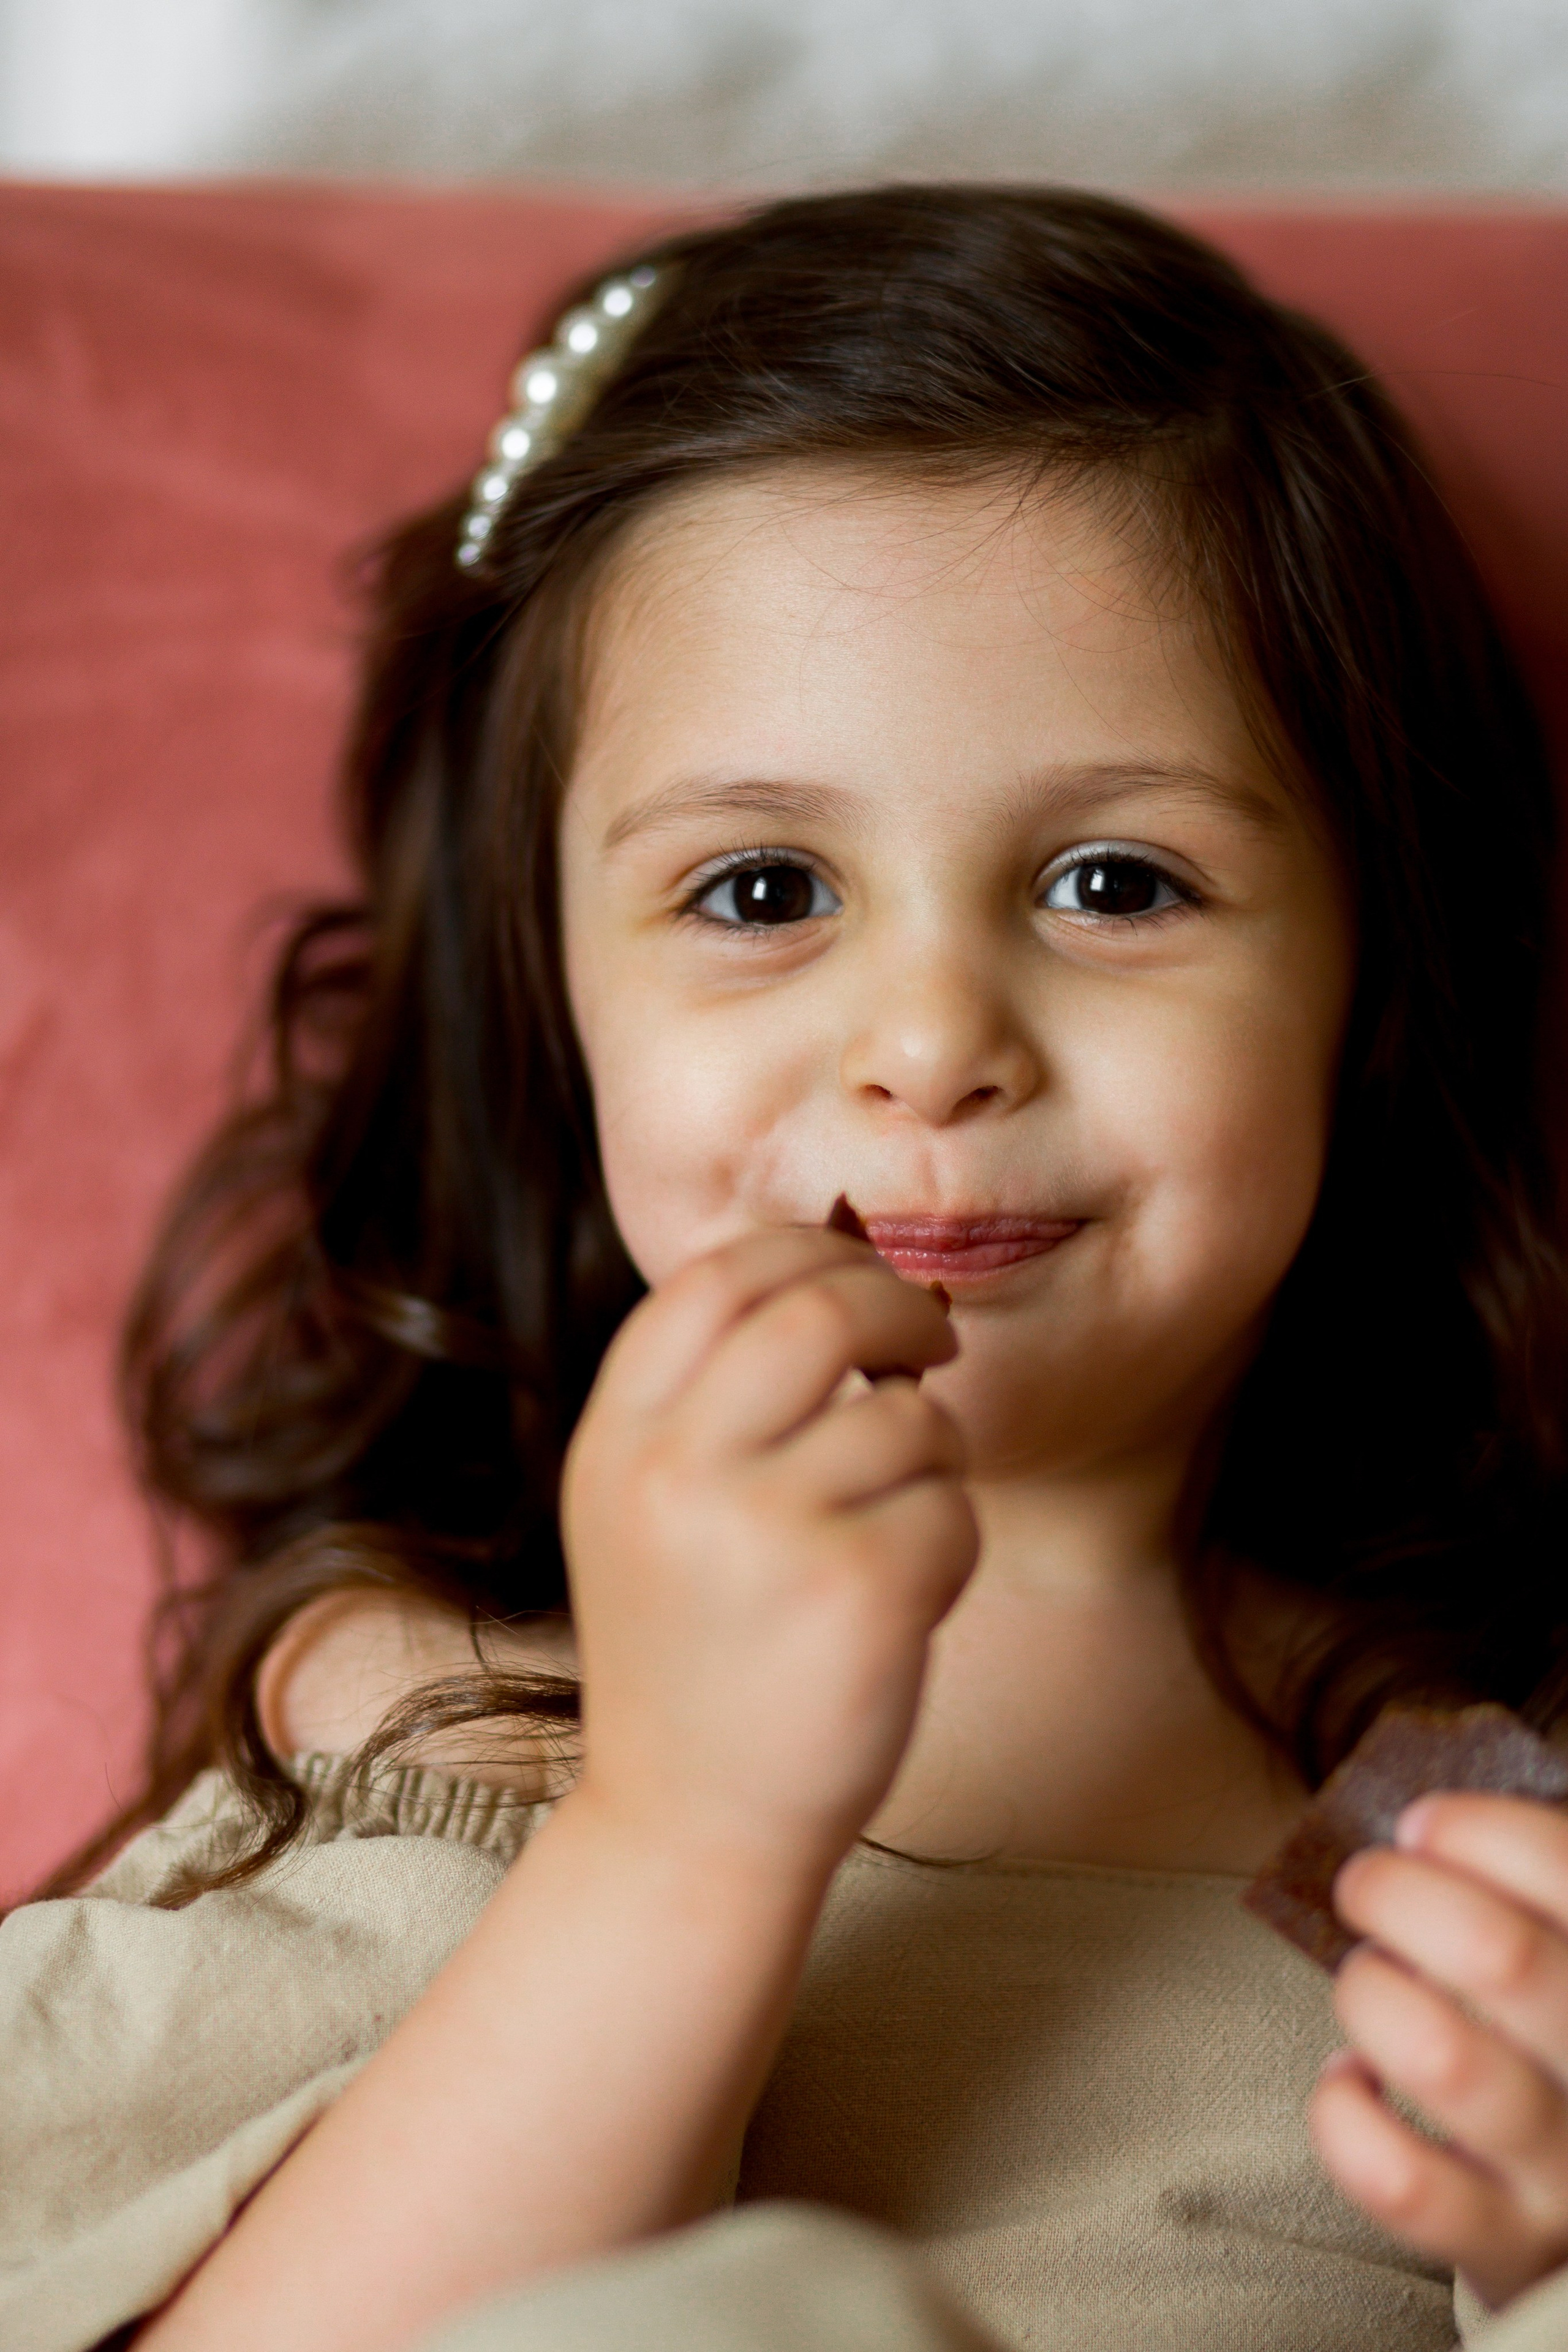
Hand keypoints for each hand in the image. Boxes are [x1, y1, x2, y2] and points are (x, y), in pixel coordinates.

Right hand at [560, 1226, 975, 1878]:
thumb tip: (847, 1269)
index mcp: (618, 1437)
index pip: (719, 1274)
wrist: (688, 1825)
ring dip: (931, 1459)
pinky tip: (901, 1600)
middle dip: (901, 1310)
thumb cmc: (695, 1648)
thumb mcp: (646, 1505)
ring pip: (910, 1419)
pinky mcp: (857, 1593)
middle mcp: (675, 1470)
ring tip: (888, 1526)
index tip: (860, 1272)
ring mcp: (763, 1531)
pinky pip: (952, 1509)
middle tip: (933, 1342)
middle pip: (822, 1308)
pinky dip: (951, 1545)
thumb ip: (709, 1393)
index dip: (809, 1248)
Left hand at [1310, 1791, 1567, 2309]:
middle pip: (1497, 1954)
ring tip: (1370, 1984)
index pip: (1563, 1869)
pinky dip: (1343, 2112)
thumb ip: (1526, 1899)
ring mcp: (1565, 2169)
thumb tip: (1427, 1823)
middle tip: (1366, 1886)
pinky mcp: (1505, 2242)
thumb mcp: (1561, 1959)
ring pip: (1440, 2055)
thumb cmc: (1558, 2044)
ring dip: (1371, 1995)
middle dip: (1397, 1894)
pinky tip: (1351, 2081)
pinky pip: (1398, 2176)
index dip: (1479, 1831)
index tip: (1422, 1826)